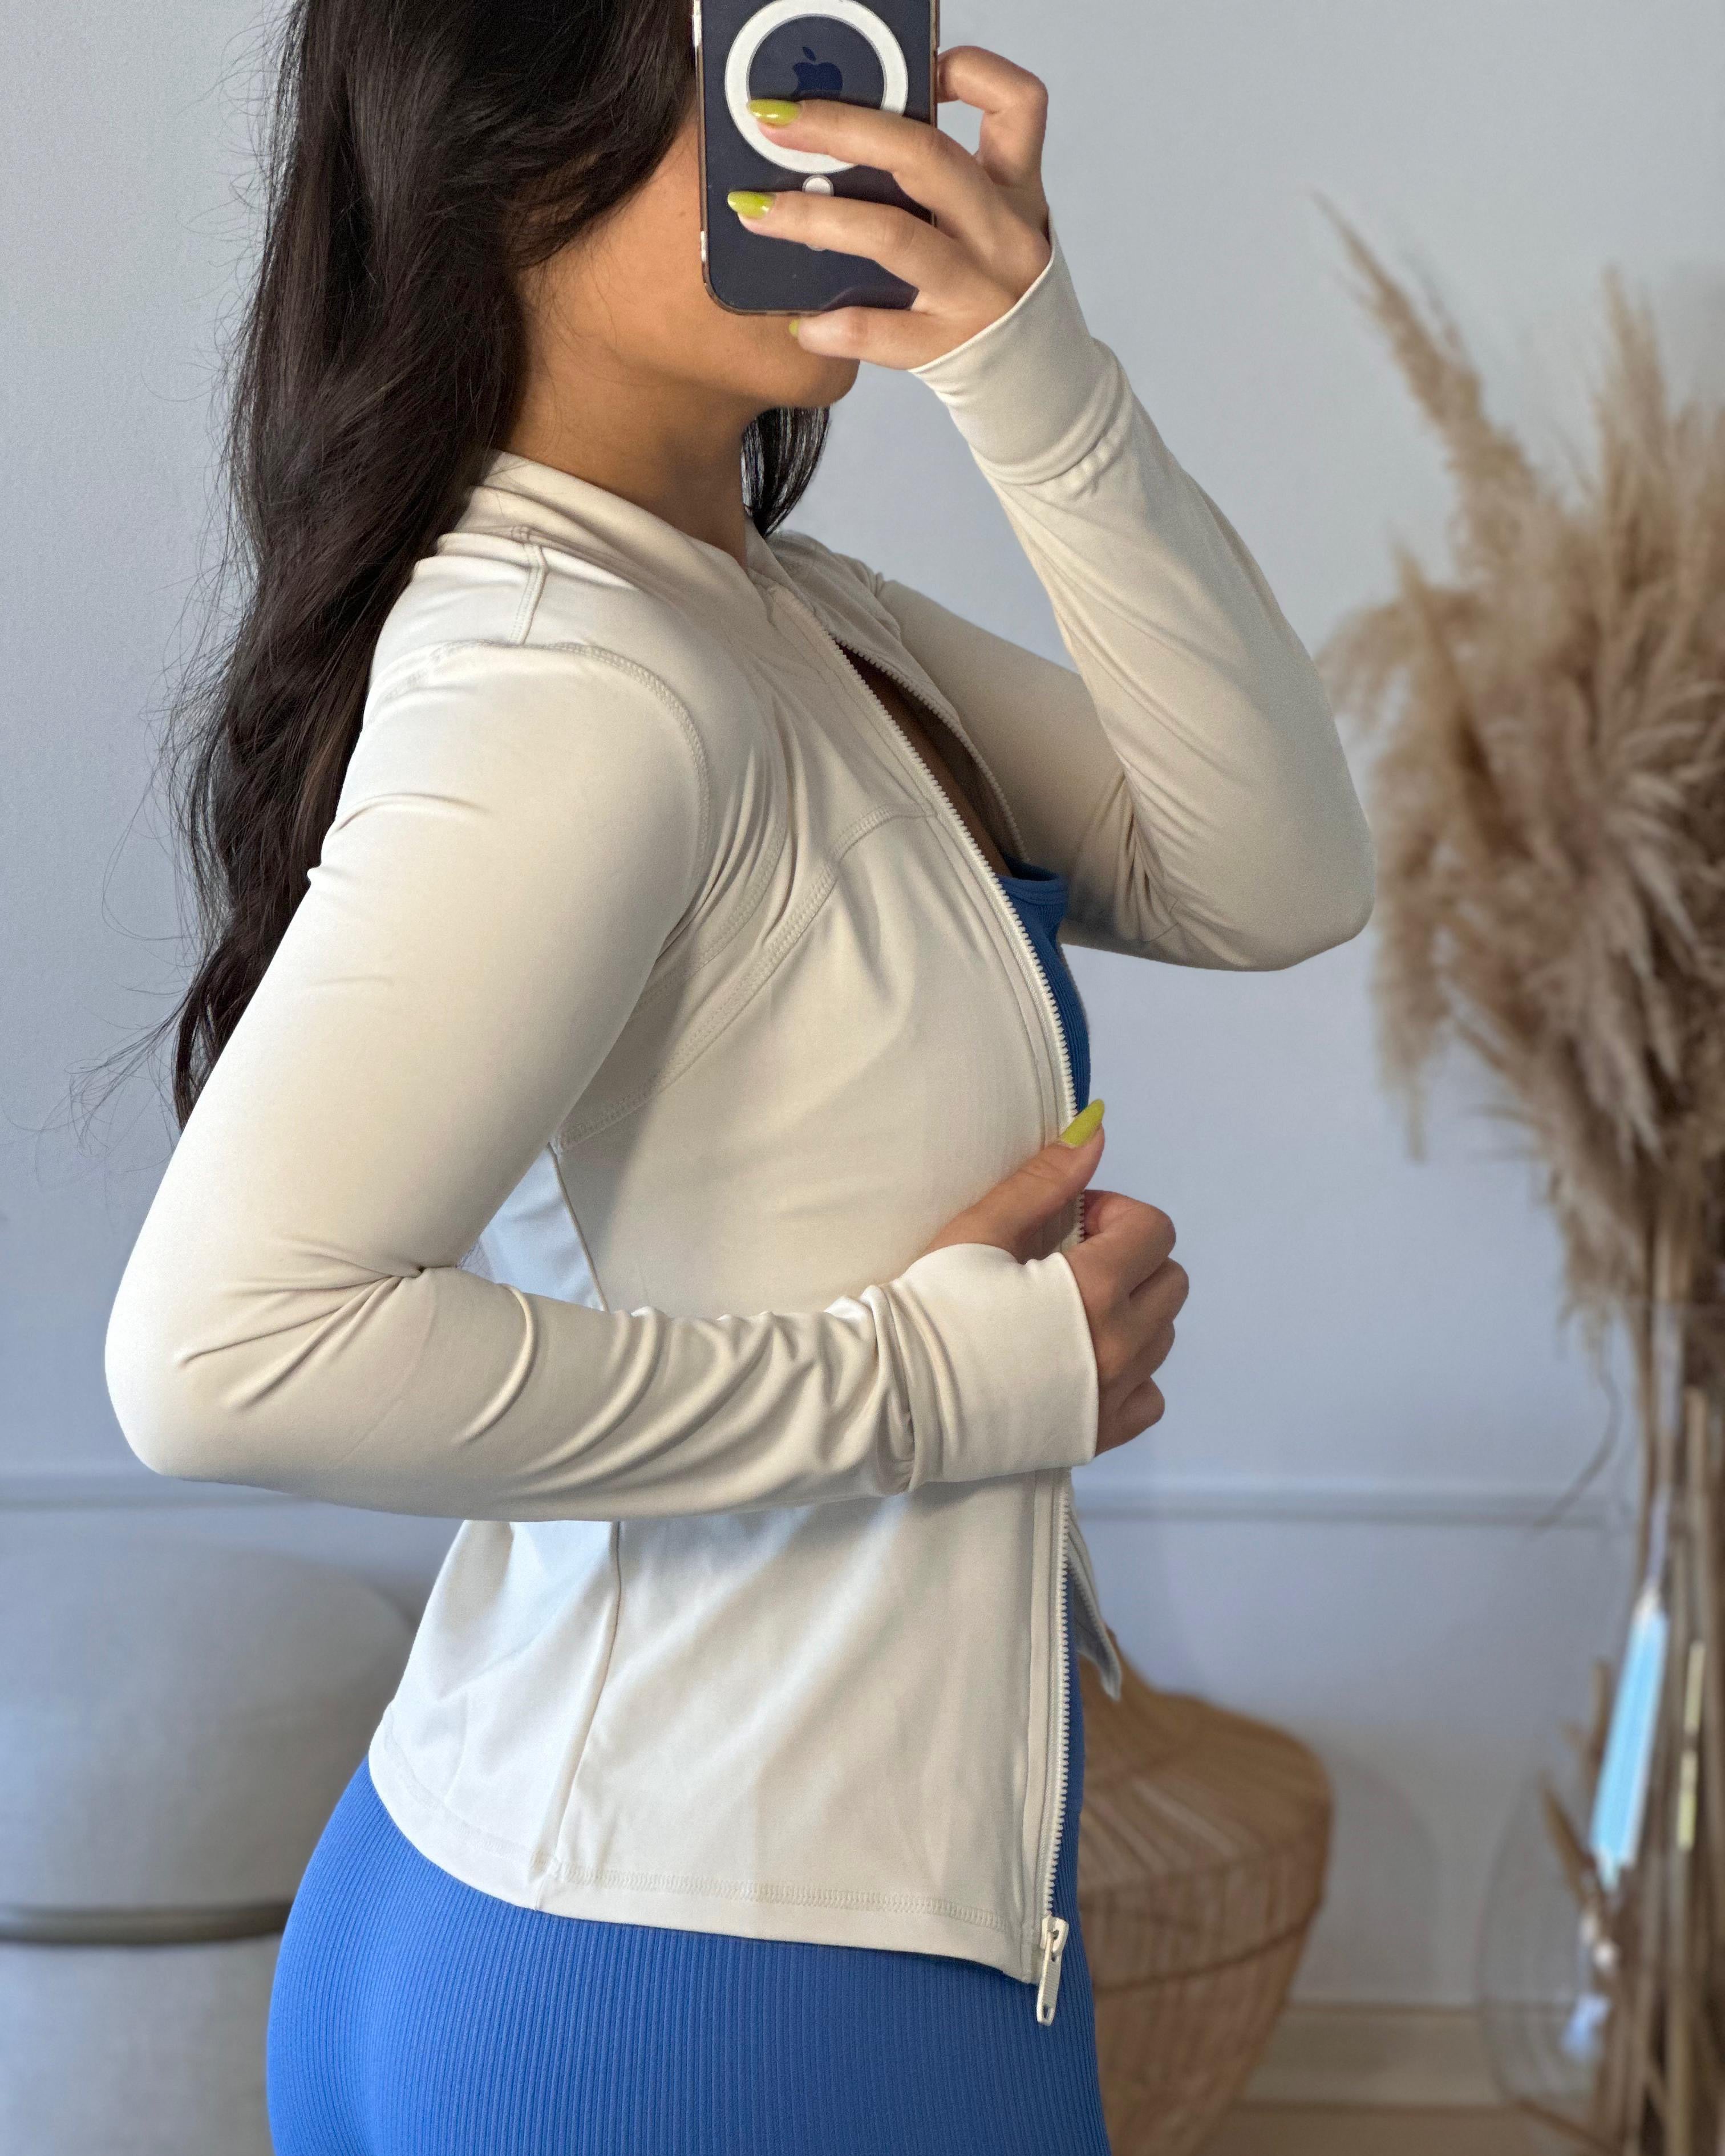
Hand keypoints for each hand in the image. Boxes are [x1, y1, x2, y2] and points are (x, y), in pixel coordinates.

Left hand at [728, 44, 1052, 368]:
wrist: (1034, 386)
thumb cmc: (993, 288)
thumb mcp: (992, 222)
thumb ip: (944, 178)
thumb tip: (846, 132)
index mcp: (1015, 192)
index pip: (1018, 105)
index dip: (970, 72)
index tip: (918, 67)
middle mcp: (1003, 236)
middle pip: (927, 158)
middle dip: (841, 128)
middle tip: (772, 120)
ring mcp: (978, 293)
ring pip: (893, 237)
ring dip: (815, 218)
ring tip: (754, 211)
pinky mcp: (949, 346)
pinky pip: (881, 332)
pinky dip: (834, 326)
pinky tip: (800, 322)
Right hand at [918, 1114, 1187, 1456]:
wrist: (894, 1398)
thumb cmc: (931, 1307)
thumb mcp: (981, 1230)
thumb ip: (1046, 1181)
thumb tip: (1096, 1132)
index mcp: (1094, 1289)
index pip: (1155, 1231)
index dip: (1115, 1215)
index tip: (1072, 1224)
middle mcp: (1119, 1346)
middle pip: (1170, 1283)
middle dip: (1132, 1260)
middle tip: (1072, 1264)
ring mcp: (1112, 1395)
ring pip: (1162, 1337)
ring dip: (1132, 1314)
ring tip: (1071, 1315)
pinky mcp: (1100, 1435)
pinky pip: (1150, 1396)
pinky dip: (1131, 1375)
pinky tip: (1083, 1363)